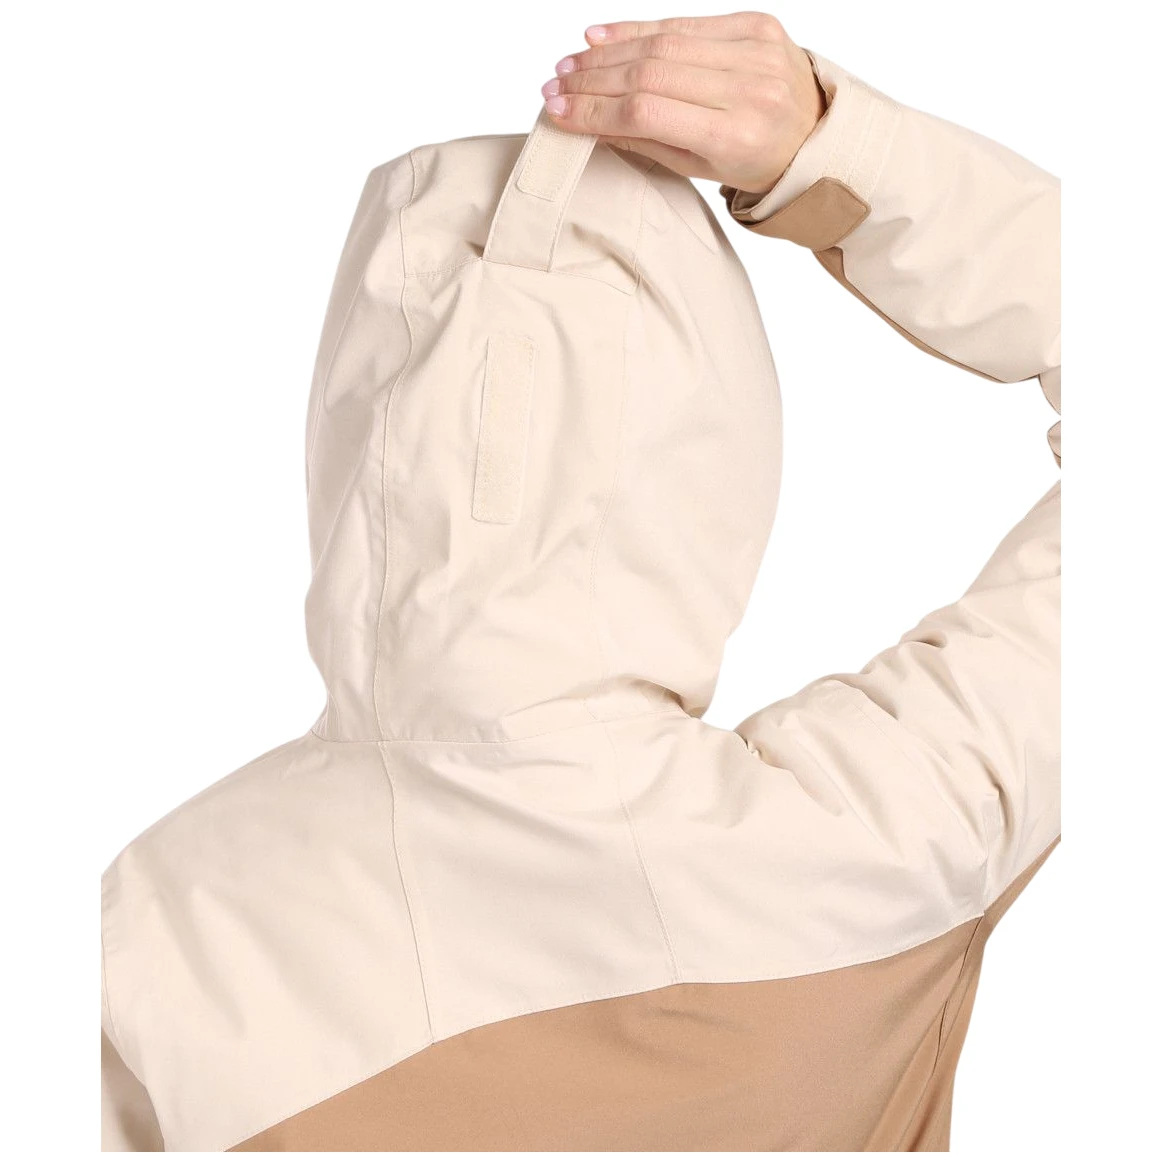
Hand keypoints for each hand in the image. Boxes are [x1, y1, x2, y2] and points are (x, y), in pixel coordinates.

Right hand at [541, 12, 826, 194]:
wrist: (818, 136)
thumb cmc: (758, 161)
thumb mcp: (701, 168)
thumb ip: (646, 142)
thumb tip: (587, 120)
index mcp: (736, 136)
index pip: (647, 113)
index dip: (595, 109)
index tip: (558, 111)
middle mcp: (749, 88)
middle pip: (650, 73)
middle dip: (593, 79)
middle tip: (555, 85)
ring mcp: (756, 51)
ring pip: (663, 44)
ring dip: (608, 52)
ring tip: (570, 63)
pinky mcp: (757, 24)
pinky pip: (686, 23)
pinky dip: (640, 29)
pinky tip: (603, 35)